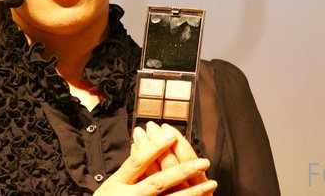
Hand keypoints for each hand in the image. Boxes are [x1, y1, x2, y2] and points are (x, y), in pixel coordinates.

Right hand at [94, 123, 216, 194]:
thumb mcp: (112, 183)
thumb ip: (129, 166)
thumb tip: (142, 140)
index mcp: (117, 183)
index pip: (138, 162)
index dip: (154, 147)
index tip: (170, 134)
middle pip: (158, 182)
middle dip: (183, 171)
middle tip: (204, 161)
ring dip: (192, 192)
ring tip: (212, 183)